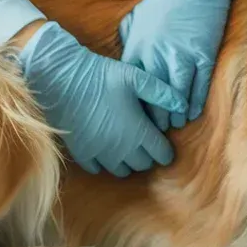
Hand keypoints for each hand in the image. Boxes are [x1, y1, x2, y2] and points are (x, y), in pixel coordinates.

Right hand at [18, 21, 186, 176]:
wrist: (62, 80)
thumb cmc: (102, 76)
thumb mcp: (137, 78)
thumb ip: (163, 93)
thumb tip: (184, 106)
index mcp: (139, 133)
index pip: (162, 155)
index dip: (166, 150)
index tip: (163, 143)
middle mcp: (122, 149)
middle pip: (144, 165)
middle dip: (148, 156)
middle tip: (145, 141)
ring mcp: (100, 154)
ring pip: (122, 171)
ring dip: (128, 161)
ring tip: (127, 145)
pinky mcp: (82, 154)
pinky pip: (99, 169)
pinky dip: (105, 162)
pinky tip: (105, 146)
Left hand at [119, 0, 245, 130]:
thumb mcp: (139, 17)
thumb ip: (129, 40)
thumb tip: (123, 61)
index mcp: (138, 45)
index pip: (132, 85)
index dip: (134, 104)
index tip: (134, 117)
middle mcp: (156, 53)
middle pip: (151, 96)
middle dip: (153, 116)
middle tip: (153, 133)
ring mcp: (180, 54)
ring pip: (175, 95)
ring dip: (175, 114)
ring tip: (175, 127)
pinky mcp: (202, 53)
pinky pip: (198, 85)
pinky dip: (195, 102)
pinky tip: (193, 113)